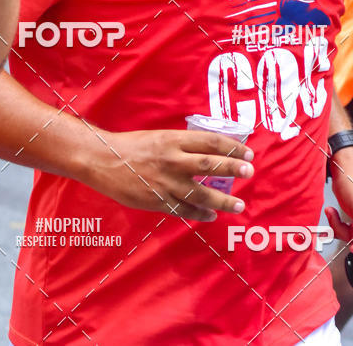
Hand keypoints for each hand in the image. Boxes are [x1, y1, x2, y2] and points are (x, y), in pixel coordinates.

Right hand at [83, 127, 253, 221]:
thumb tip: (208, 151)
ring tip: (238, 205)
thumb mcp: (159, 137)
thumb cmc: (131, 145)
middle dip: (232, 169)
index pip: (210, 142)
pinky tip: (211, 216)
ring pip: (201, 194)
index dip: (231, 147)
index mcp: (174, 140)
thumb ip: (182, 145)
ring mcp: (166, 183)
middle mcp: (173, 160)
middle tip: (249, 172)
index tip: (246, 152)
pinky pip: (183, 210)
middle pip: (210, 165)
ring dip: (222, 201)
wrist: (103, 160)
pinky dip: (199, 215)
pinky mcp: (157, 201)